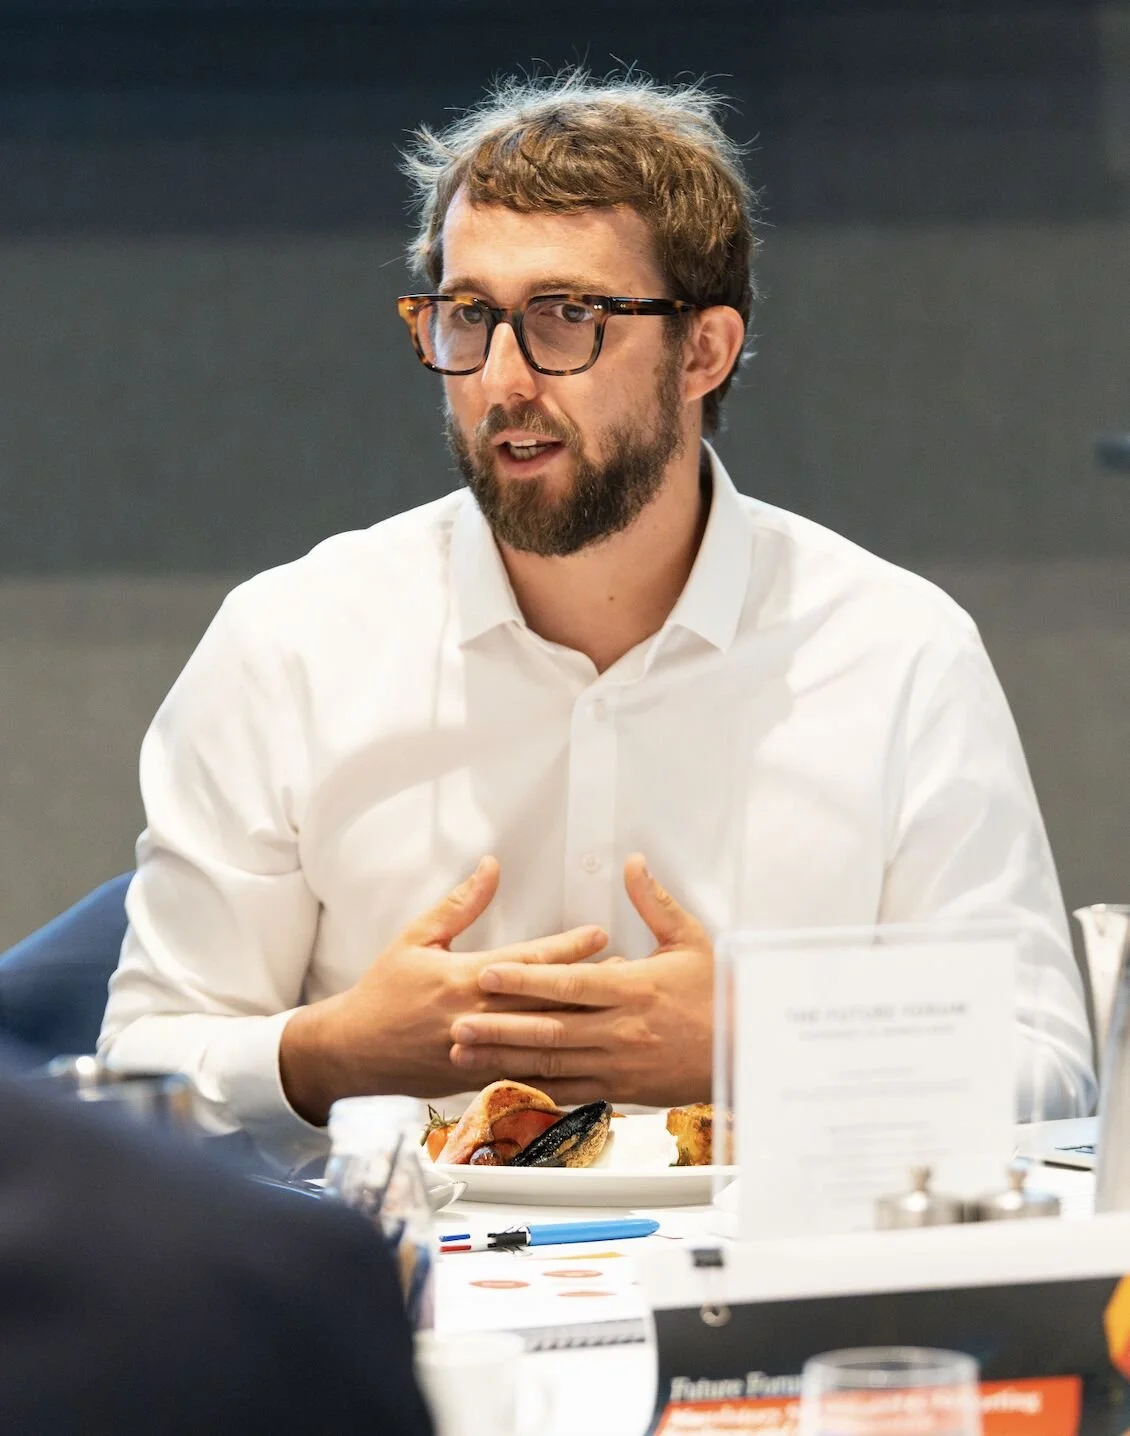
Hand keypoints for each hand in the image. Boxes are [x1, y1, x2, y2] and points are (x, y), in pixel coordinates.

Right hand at [279, 857, 606, 1123]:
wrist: (353, 1052)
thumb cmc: (384, 990)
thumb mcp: (416, 938)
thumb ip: (460, 904)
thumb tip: (491, 867)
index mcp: (464, 979)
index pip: (527, 962)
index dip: (567, 947)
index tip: (600, 934)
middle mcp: (477, 1017)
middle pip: (545, 1003)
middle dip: (589, 989)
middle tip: (629, 975)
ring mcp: (480, 1053)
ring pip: (542, 1043)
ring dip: (582, 1028)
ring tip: (617, 1015)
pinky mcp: (478, 1078)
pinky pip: (526, 1076)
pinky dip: (559, 1069)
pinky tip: (588, 1063)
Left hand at [447, 854, 712, 1106]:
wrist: (744, 1052)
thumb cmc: (717, 994)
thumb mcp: (690, 940)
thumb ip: (654, 902)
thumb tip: (632, 864)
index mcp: (635, 988)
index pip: (570, 984)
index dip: (526, 979)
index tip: (489, 974)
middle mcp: (622, 1029)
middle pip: (550, 1029)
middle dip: (499, 1026)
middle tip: (459, 1022)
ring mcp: (619, 1063)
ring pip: (553, 1063)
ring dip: (506, 1058)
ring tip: (467, 1053)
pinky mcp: (622, 1089)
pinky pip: (571, 1089)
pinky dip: (536, 1085)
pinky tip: (505, 1080)